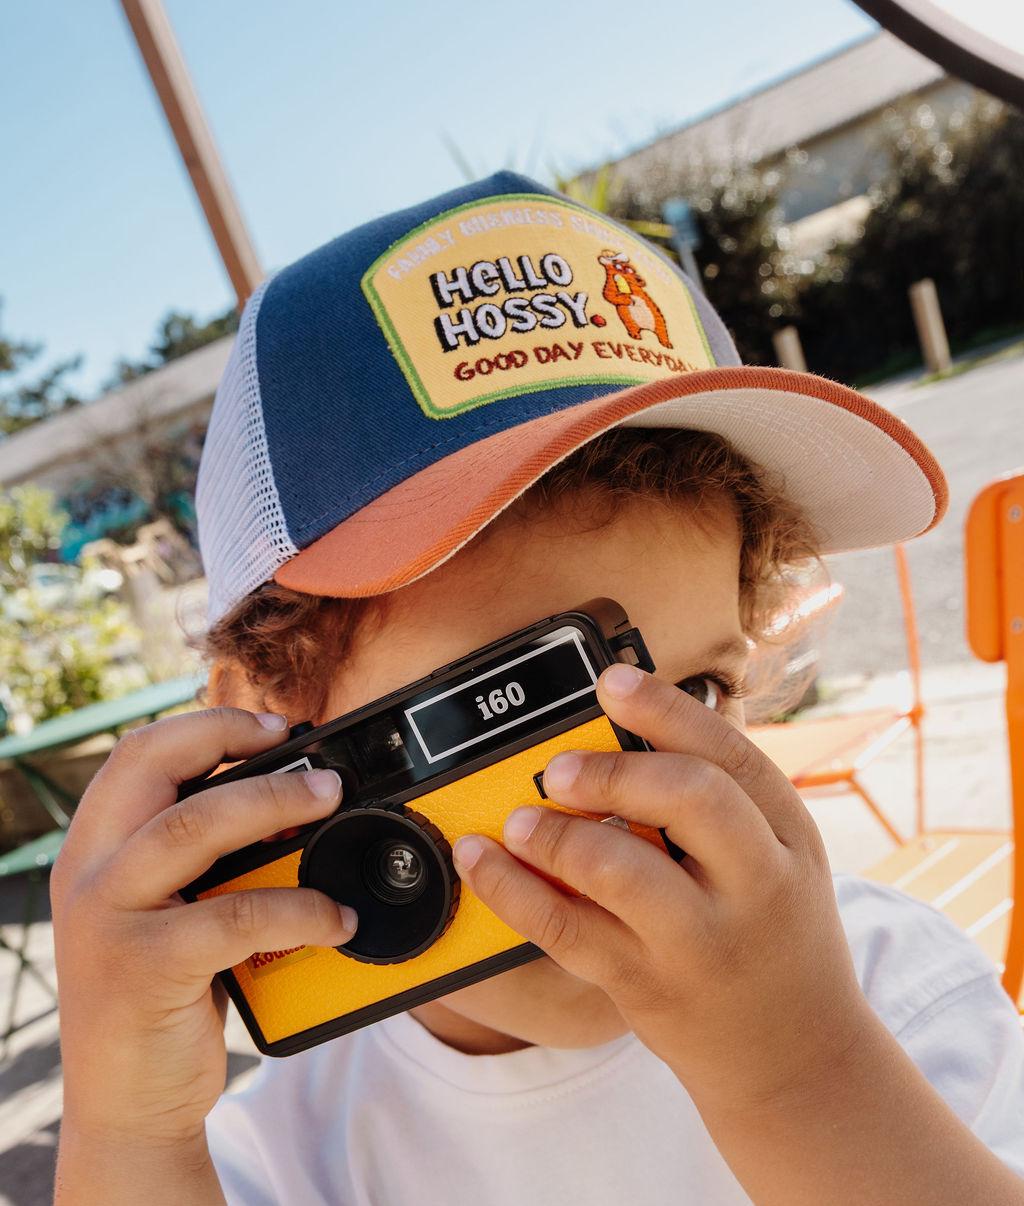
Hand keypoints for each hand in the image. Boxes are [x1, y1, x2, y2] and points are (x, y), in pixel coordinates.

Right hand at [50, 708, 357, 1146]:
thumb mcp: (164, 909)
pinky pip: (235, 916)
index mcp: (94, 846)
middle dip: (243, 748)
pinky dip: (299, 908)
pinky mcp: (144, 970)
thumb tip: (290, 797)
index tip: (277, 728)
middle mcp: (89, 873)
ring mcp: (109, 920)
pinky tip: (337, 918)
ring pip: (195, 826)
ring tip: (333, 803)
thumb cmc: (160, 991)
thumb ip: (198, 856)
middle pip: (160, 770)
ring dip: (277, 804)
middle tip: (320, 769)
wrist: (128, 1105)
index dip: (210, 726)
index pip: (140, 752)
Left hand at [452, 663, 874, 1115]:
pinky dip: (510, 889)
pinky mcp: (645, 987)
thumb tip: (638, 724)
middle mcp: (755, 885)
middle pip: (689, 797)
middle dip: (614, 770)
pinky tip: (481, 860)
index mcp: (789, 836)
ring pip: (618, 870)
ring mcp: (700, 942)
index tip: (610, 681)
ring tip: (519, 820)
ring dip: (555, 832)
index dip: (666, 708)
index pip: (731, 755)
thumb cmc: (776, 936)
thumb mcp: (780, 858)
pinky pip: (564, 930)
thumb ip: (724, 798)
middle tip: (559, 769)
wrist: (796, 1057)